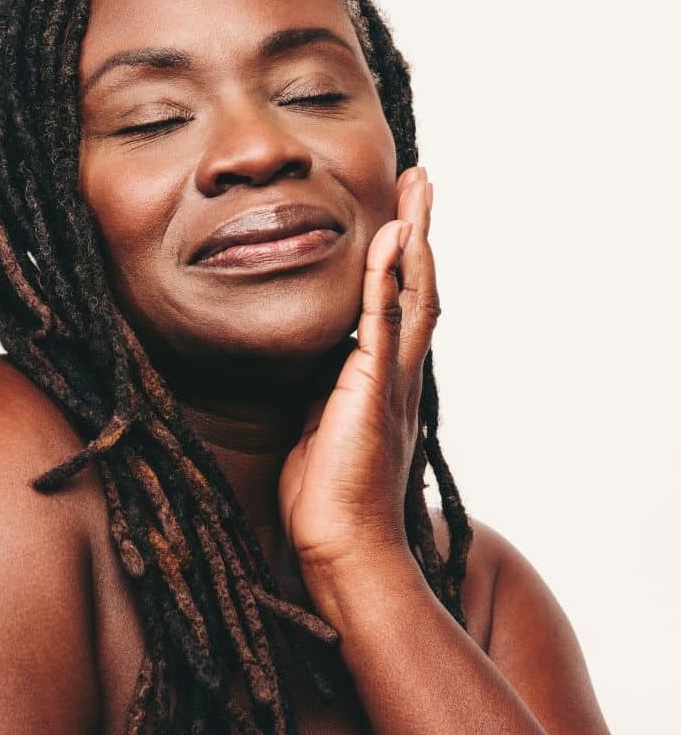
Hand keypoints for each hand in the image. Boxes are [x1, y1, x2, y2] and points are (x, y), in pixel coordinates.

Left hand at [277, 165, 437, 575]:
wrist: (342, 550)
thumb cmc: (328, 498)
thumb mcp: (323, 426)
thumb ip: (326, 390)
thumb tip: (313, 368)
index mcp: (384, 381)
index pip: (400, 307)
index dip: (402, 261)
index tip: (398, 219)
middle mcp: (399, 374)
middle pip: (419, 288)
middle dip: (419, 233)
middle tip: (421, 184)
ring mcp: (392, 380)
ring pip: (414, 295)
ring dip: (415, 239)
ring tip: (417, 190)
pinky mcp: (374, 390)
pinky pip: (383, 323)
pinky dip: (389, 279)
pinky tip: (392, 239)